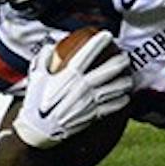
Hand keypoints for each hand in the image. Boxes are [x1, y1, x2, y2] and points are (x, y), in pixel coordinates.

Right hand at [11, 32, 131, 149]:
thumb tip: (52, 47)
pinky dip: (122, 100)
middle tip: (125, 56)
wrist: (38, 131)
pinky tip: (125, 96)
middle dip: (120, 61)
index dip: (98, 43)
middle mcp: (82, 88)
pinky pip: (113, 106)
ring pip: (115, 88)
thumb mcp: (36, 78)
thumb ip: (43, 60)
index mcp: (68, 77)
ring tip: (128, 75)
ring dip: (125, 81)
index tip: (107, 34)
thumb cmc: (36, 103)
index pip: (86, 56)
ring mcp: (89, 102)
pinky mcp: (92, 115)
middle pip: (108, 71)